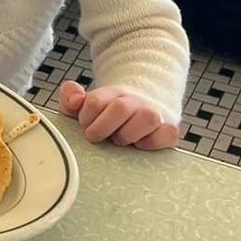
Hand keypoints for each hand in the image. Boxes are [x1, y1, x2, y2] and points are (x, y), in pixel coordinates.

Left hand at [59, 82, 181, 150]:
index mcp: (112, 95)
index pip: (95, 102)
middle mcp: (134, 102)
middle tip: (97, 136)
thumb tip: (75, 100)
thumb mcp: (86, 106)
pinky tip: (139, 146)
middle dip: (103, 127)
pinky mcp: (167, 131)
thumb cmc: (106, 116)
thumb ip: (71, 98)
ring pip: (148, 117)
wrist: (138, 112)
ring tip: (119, 140)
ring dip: (128, 134)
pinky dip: (154, 141)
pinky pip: (169, 133)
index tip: (84, 125)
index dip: (86, 117)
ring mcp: (153, 115)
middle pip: (120, 108)